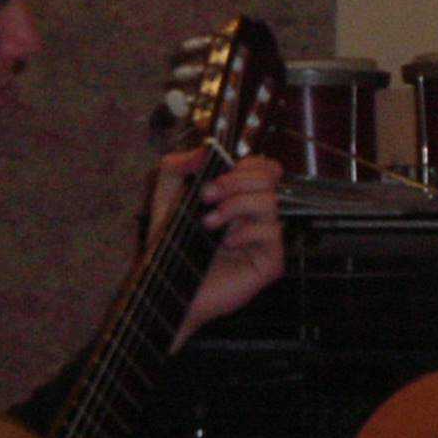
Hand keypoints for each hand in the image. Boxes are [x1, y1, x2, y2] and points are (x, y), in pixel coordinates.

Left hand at [148, 149, 283, 347]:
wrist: (167, 289)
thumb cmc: (170, 248)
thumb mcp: (165, 199)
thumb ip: (175, 167)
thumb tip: (204, 148)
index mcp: (241, 199)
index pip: (265, 168)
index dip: (249, 163)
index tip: (220, 172)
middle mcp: (257, 216)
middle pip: (271, 178)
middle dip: (236, 181)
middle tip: (208, 195)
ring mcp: (266, 240)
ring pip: (270, 203)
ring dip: (235, 206)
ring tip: (209, 223)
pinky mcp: (270, 263)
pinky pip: (272, 233)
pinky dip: (246, 232)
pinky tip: (227, 244)